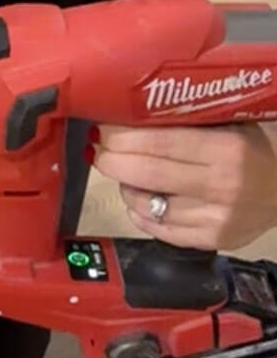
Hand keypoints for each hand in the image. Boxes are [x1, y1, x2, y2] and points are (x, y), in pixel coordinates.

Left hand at [93, 123, 276, 250]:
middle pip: (146, 173)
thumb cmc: (259, 149)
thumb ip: (191, 123)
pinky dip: (140, 213)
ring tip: (126, 174)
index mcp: (226, 149)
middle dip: (112, 161)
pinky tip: (141, 199)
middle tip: (98, 150)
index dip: (122, 137)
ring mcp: (214, 219)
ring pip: (146, 204)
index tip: (102, 131)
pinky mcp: (210, 241)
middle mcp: (220, 186)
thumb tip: (132, 116)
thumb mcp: (234, 125)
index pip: (159, 143)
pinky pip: (158, 229)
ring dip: (126, 187)